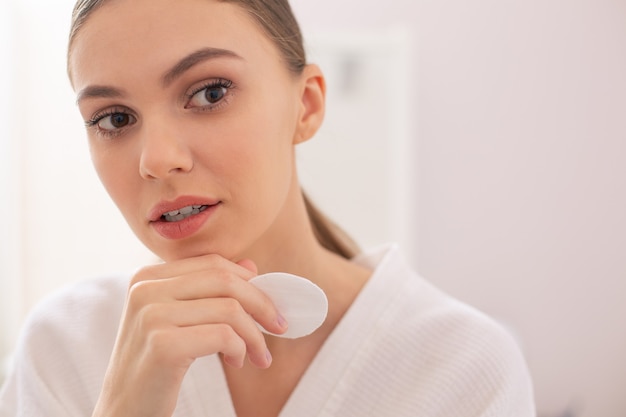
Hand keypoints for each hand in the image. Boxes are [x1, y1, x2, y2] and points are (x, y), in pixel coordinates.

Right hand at [91, 254, 286, 416]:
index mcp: (147, 277)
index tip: (269, 306)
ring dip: (254, 335)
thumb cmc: (155, 366)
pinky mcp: (163, 344)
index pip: (214, 264)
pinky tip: (237, 361)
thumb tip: (251, 265)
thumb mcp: (179, 321)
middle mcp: (145, 289)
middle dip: (261, 303)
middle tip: (279, 327)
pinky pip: (224, 335)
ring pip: (230, 309)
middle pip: (225, 280)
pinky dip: (241, 348)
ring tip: (257, 355)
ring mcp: (151, 315)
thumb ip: (210, 291)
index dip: (249, 282)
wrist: (123, 410)